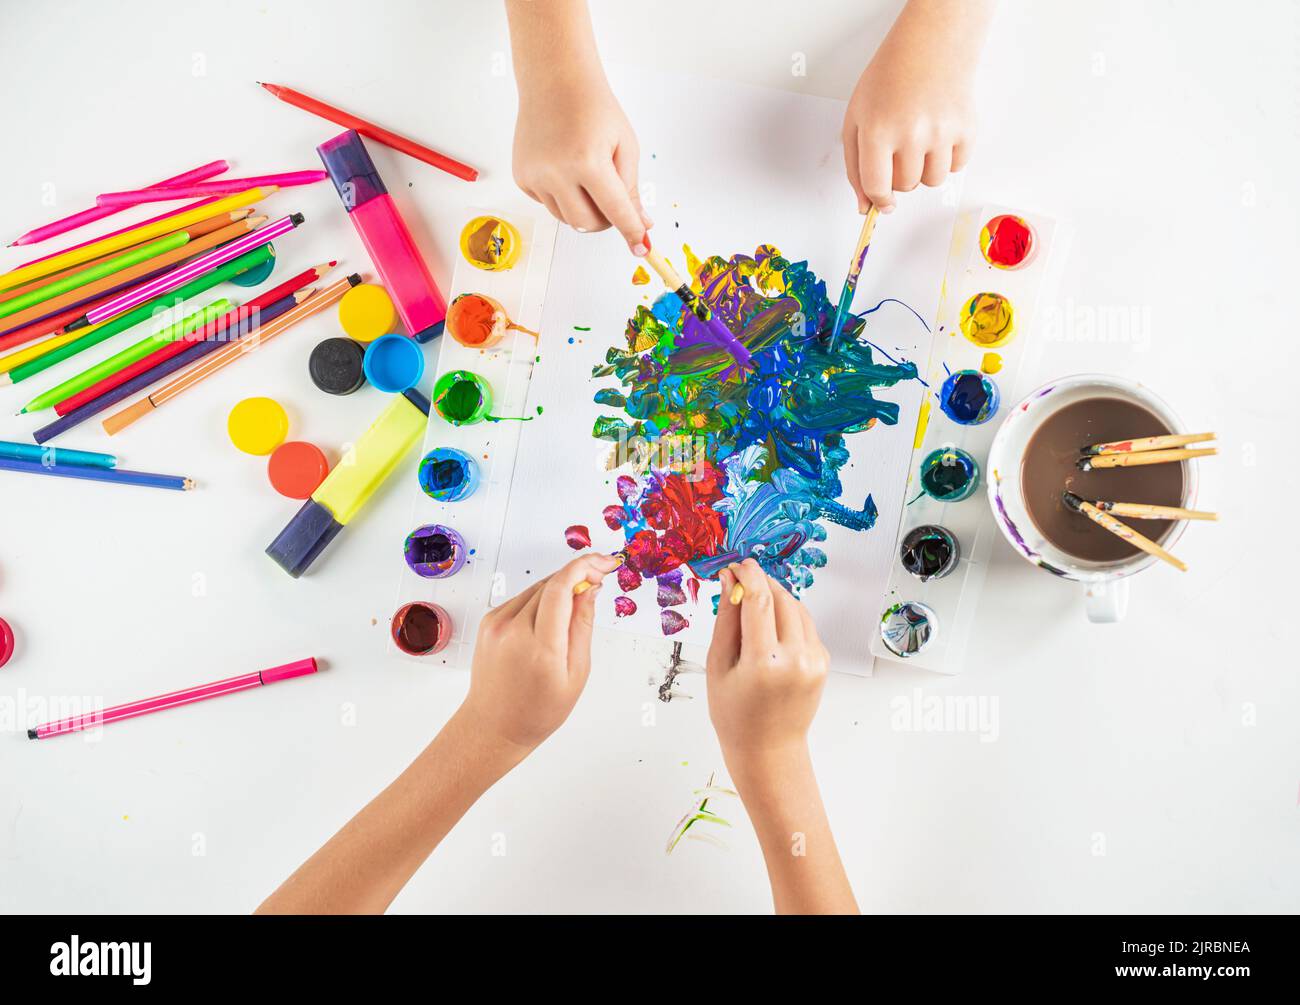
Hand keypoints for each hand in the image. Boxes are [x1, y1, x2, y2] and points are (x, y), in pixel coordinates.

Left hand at [460, 552, 621, 750]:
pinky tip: (551, 619)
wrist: (494, 726)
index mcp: (540, 646)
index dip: (586, 566)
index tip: (605, 563)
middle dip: (578, 575)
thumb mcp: (576, 672)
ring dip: (561, 588)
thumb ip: (582, 625)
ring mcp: (496, 623)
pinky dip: (542, 599)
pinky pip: (522, 598)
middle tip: (600, 579)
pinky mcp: (489, 621)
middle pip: (551, 583)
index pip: (561, 587)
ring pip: (537, 588)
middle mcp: (513, 630)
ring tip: (576, 606)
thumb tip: (590, 588)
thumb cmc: (538, 709)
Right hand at [513, 76, 651, 252]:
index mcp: (587, 162)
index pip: (615, 211)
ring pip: (567, 219)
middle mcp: (556, 172)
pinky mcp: (522, 178)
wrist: (555, 80)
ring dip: (584, 209)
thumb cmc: (593, 108)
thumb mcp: (624, 145)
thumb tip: (640, 224)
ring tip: (589, 177)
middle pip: (587, 225)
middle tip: (613, 200)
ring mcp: (534, 176)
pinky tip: (566, 168)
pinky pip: (548, 205)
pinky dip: (563, 197)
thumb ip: (631, 189)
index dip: (631, 232)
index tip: (641, 249)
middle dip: (605, 221)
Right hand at [706, 559, 829, 759]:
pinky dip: (788, 616)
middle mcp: (796, 659)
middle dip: (762, 583)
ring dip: (775, 597)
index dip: (749, 575)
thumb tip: (731, 580)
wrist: (768, 750)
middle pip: (781, 598)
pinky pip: (805, 624)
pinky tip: (770, 628)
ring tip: (753, 605)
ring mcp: (815, 661)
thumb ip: (726, 619)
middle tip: (741, 581)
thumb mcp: (718, 665)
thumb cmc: (734, 713)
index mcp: (765, 662)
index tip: (738, 565)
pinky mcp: (823, 662)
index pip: (760, 600)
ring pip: (797, 607)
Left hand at [841, 0, 991, 212]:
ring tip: (919, 141)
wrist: (930, 45)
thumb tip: (866, 207)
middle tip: (899, 147)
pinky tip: (938, 134)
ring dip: (924, 169)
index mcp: (878, 130)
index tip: (882, 201)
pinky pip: (956, 167)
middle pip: (905, 186)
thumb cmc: (890, 79)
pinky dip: (947, 158)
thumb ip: (856, 167)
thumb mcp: (857, 119)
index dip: (879, 199)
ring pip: (932, 182)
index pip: (877, 187)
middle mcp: (911, 133)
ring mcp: (941, 132)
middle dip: (899, 175)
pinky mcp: (966, 129)